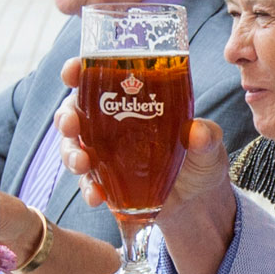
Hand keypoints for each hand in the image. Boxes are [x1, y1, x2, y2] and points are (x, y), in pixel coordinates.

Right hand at [51, 76, 239, 218]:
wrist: (197, 202)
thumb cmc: (200, 159)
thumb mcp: (208, 145)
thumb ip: (206, 137)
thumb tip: (198, 132)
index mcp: (133, 100)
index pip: (99, 77)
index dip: (79, 71)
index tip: (72, 71)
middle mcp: (112, 123)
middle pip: (75, 112)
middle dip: (66, 116)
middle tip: (71, 124)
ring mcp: (105, 154)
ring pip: (73, 147)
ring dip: (71, 154)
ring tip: (82, 165)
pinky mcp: (105, 182)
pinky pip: (87, 182)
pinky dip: (87, 188)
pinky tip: (97, 196)